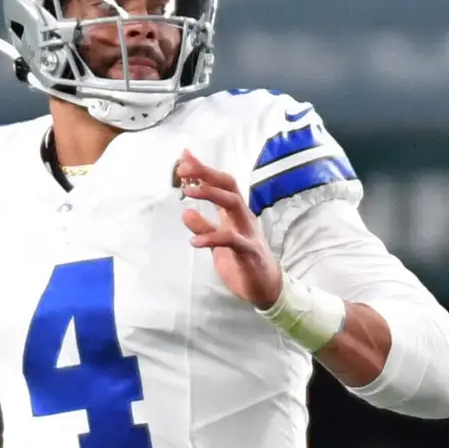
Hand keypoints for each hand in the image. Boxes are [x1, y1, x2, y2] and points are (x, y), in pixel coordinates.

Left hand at [178, 150, 282, 309]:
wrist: (265, 289)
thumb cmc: (242, 263)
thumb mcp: (217, 244)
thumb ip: (204, 226)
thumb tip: (186, 212)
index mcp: (236, 214)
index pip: (222, 185)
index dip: (204, 171)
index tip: (184, 158)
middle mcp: (243, 218)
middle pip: (229, 187)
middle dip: (206, 175)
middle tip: (183, 170)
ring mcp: (248, 233)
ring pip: (233, 204)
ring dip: (210, 194)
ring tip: (188, 192)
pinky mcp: (249, 252)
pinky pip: (231, 240)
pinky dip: (211, 238)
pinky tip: (193, 241)